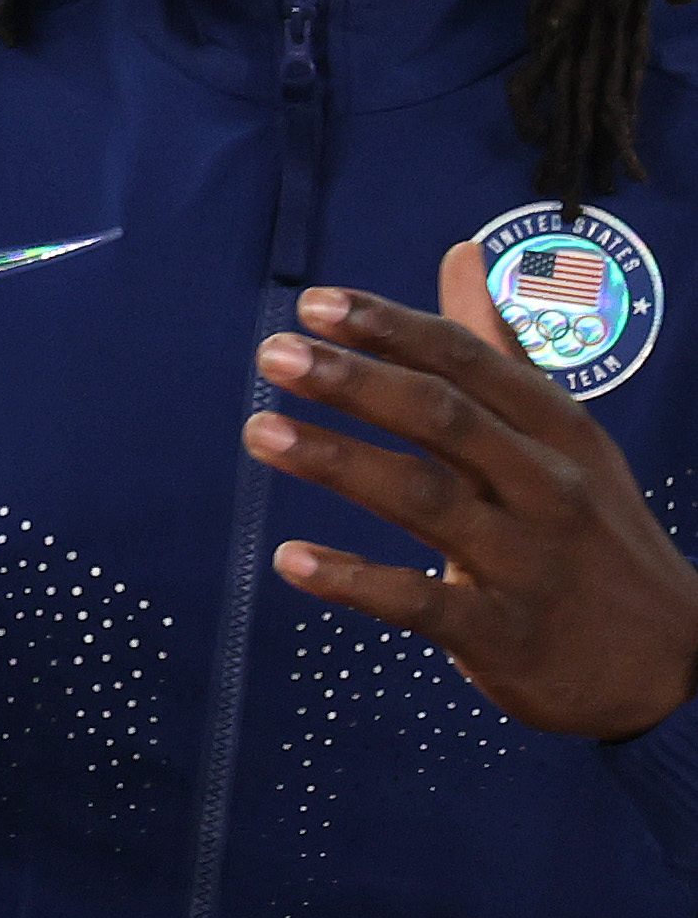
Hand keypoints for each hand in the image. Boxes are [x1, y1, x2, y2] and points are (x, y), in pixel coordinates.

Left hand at [254, 249, 697, 738]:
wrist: (675, 663)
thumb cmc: (594, 529)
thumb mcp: (564, 436)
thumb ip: (497, 349)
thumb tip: (461, 255)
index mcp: (557, 431)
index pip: (469, 363)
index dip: (391, 329)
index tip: (314, 303)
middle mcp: (546, 487)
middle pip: (443, 419)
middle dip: (356, 381)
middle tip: (274, 354)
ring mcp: (526, 562)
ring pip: (426, 500)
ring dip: (338, 462)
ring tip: (260, 432)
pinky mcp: (502, 635)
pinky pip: (420, 602)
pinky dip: (355, 580)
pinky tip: (291, 560)